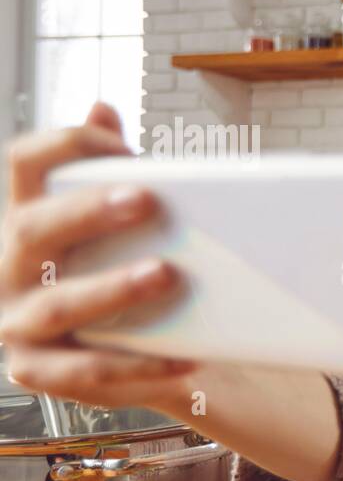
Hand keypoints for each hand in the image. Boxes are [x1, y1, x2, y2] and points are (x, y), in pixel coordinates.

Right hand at [0, 102, 196, 411]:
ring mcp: (16, 322)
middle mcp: (10, 267)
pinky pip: (88, 373)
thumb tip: (103, 107)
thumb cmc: (116, 272)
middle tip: (144, 200)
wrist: (125, 353)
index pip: (23, 164)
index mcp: (26, 220)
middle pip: (32, 227)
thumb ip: (113, 176)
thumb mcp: (116, 226)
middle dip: (86, 212)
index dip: (66, 145)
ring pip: (58, 305)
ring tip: (166, 274)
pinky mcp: (37, 372)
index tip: (120, 144)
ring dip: (112, 289)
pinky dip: (139, 368)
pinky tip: (185, 361)